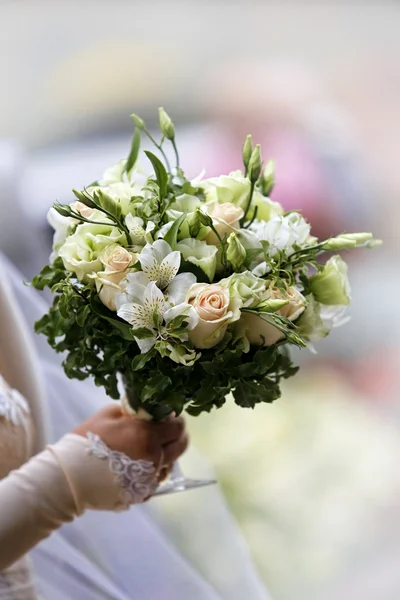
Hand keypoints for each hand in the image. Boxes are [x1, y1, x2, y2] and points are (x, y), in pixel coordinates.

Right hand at [73, 404, 187, 473]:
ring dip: (165, 454)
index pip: (177, 426)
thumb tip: (150, 410)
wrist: (69, 477)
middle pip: (181, 445)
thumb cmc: (86, 441)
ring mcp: (150, 478)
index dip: (174, 420)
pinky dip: (153, 471)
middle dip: (176, 436)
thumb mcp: (108, 414)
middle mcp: (154, 457)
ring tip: (147, 450)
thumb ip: (133, 410)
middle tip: (164, 432)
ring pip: (171, 463)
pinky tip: (138, 465)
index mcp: (146, 434)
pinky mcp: (143, 493)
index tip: (167, 418)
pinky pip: (157, 479)